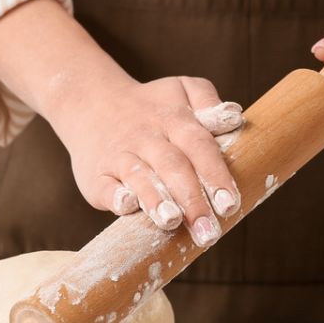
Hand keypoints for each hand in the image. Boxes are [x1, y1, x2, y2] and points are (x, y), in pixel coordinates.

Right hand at [0, 0, 241, 246]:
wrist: (90, 103)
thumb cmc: (149, 105)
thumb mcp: (180, 90)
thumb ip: (206, 99)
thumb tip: (233, 115)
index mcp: (173, 119)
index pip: (200, 145)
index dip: (216, 172)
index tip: (231, 201)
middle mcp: (148, 138)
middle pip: (174, 168)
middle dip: (195, 200)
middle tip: (211, 232)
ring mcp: (121, 159)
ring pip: (141, 181)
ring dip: (157, 201)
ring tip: (171, 222)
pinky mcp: (98, 179)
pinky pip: (107, 191)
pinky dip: (118, 200)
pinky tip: (128, 211)